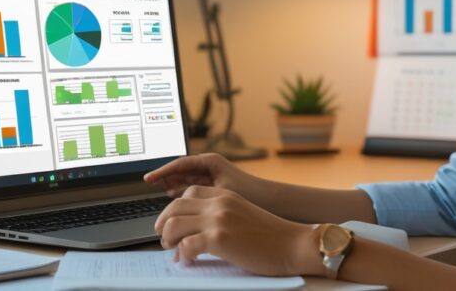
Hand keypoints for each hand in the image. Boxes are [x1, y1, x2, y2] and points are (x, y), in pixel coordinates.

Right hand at [143, 153, 249, 197]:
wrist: (273, 201)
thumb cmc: (251, 193)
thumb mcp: (222, 192)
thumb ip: (199, 194)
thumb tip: (176, 199)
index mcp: (210, 162)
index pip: (180, 163)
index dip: (162, 171)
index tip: (148, 179)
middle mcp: (210, 166)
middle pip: (180, 170)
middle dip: (164, 176)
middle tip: (148, 186)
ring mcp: (211, 177)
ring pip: (185, 179)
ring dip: (171, 184)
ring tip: (157, 191)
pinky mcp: (214, 187)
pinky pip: (192, 187)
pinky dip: (181, 191)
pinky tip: (172, 196)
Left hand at [154, 186, 323, 275]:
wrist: (292, 244)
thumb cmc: (270, 236)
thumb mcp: (242, 214)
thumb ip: (219, 216)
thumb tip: (192, 232)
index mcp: (225, 195)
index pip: (188, 193)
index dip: (175, 210)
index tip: (173, 223)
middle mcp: (219, 203)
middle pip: (174, 206)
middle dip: (163, 225)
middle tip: (166, 239)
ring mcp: (217, 219)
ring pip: (173, 225)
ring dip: (169, 240)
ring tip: (175, 251)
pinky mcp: (218, 239)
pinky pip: (185, 247)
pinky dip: (182, 257)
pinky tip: (189, 261)